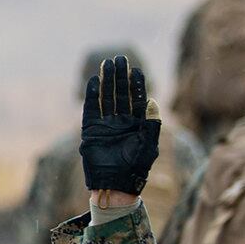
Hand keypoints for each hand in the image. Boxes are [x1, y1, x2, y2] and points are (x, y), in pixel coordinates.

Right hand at [79, 55, 160, 194]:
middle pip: (121, 94)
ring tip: (107, 64)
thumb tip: (153, 101)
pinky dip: (92, 96)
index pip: (137, 99)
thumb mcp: (149, 146)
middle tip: (120, 58)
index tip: (137, 70)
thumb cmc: (136, 169)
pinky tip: (94, 81)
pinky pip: (91, 110)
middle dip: (121, 77)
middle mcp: (121, 122)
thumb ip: (152, 125)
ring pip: (106, 98)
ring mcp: (106, 125)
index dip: (137, 85)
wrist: (115, 185)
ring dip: (107, 81)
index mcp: (137, 125)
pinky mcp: (91, 131)